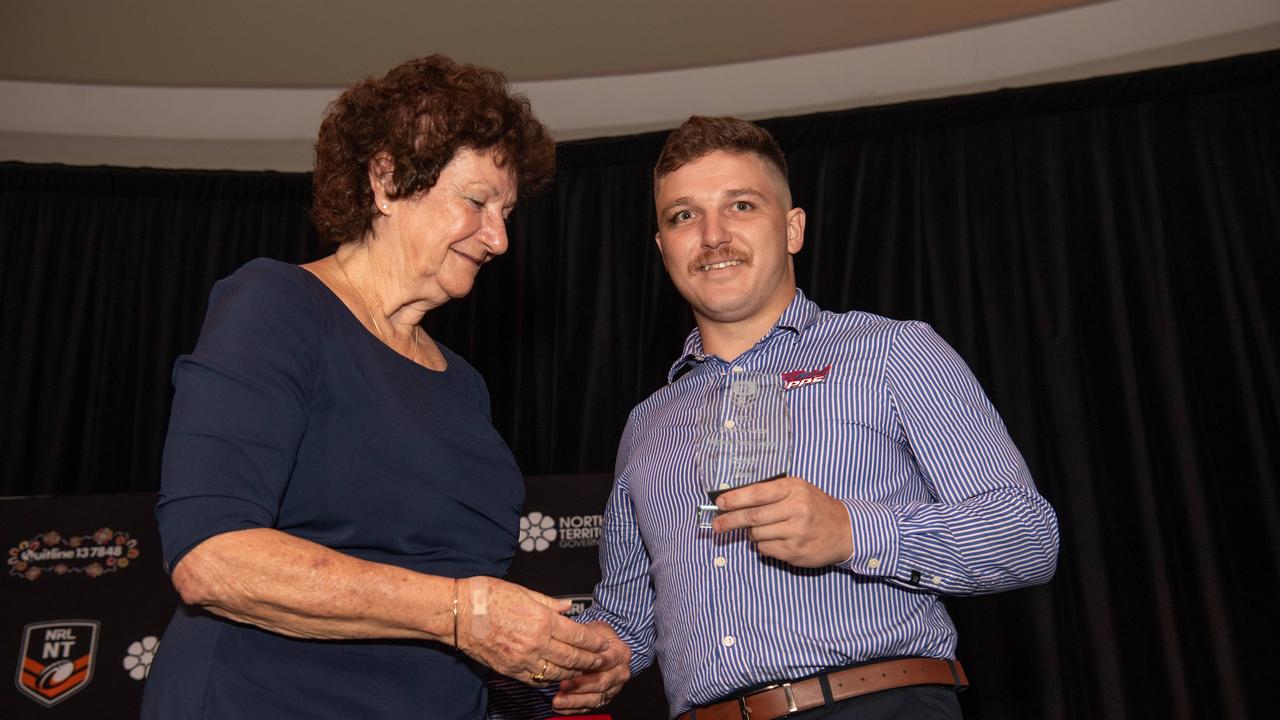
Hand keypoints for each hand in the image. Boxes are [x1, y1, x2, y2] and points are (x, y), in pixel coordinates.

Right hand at [455, 577, 608, 685]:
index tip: (603, 644)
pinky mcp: (510, 669)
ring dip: (573, 673)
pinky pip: (536, 680)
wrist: (457, 614)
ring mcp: (523, 659)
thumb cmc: (486, 597)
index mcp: (542, 620)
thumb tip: (568, 607)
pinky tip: (556, 676)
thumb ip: (550, 603)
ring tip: (583, 670)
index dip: (594, 642)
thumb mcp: (524, 591)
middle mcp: (535, 642)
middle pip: (572, 657)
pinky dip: (550, 680)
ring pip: (557, 672)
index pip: (578, 635)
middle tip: (601, 661)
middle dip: (590, 661)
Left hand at [552, 621, 631, 712]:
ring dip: (575, 701)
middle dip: (579, 687)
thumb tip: (566, 638)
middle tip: (560, 688)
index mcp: (621, 653)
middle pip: (600, 683)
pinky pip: (591, 707)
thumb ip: (585, 636)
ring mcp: (614, 687)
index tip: (568, 670)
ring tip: (557, 701)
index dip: (586, 667)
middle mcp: (621, 672)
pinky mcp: (606, 698)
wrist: (607, 647)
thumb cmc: (597, 636)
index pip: (604, 662)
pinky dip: (575, 708)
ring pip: (595, 698)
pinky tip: (561, 707)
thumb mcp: (594, 630)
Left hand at [712, 475, 852, 566]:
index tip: (720, 503)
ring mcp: (797, 531)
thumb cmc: (815, 508)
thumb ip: (771, 492)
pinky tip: (774, 540)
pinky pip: (765, 548)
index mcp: (794, 489)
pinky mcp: (795, 551)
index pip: (757, 493)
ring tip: (759, 530)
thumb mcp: (798, 490)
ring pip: (757, 534)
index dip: (735, 498)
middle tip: (717, 525)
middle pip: (752, 516)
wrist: (845, 530)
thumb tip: (735, 499)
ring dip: (751, 534)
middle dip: (730, 520)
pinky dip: (762, 545)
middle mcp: (797, 508)